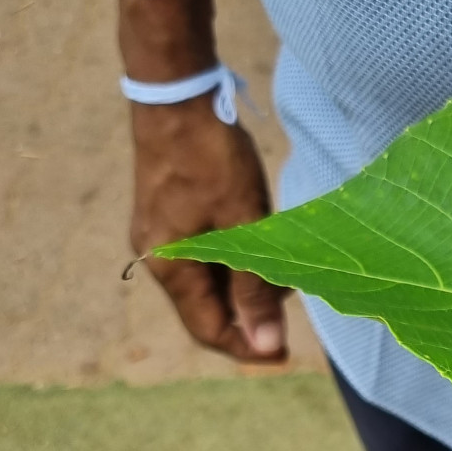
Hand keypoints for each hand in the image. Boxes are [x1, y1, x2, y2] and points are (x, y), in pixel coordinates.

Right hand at [129, 92, 287, 360]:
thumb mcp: (243, 224)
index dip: (247, 347)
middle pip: (207, 308)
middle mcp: (158, 258)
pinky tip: (264, 247)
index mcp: (170, 267)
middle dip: (250, 315)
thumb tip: (266, 344)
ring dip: (246, 285)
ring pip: (208, 280)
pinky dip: (235, 261)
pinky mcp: (168, 215)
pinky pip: (204, 255)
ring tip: (286, 272)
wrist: (175, 95)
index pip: (208, 330)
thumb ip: (254, 286)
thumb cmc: (211, 156)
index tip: (285, 355)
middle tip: (293, 306)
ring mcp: (160, 235)